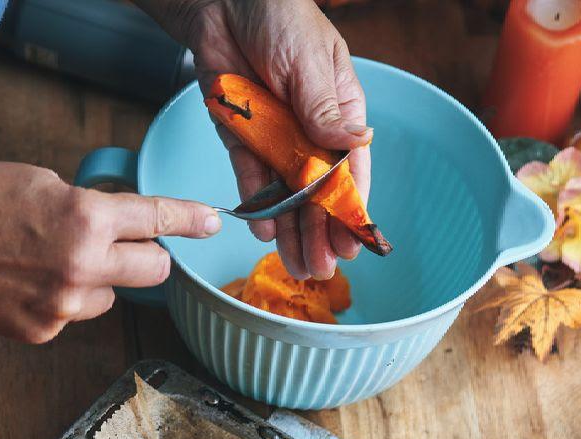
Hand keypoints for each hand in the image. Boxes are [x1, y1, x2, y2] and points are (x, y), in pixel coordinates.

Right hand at [0, 162, 220, 343]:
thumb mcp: (39, 180)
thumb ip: (86, 204)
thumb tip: (112, 222)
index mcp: (86, 219)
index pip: (158, 221)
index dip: (191, 220)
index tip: (214, 222)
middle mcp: (84, 267)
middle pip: (155, 272)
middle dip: (148, 257)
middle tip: (124, 246)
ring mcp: (66, 305)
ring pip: (114, 297)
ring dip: (101, 281)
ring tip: (55, 263)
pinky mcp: (47, 329)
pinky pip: (77, 313)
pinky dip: (65, 299)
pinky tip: (32, 283)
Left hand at [145, 0, 370, 280]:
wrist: (221, 0)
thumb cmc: (277, 14)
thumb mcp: (309, 61)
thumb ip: (325, 109)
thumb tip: (359, 141)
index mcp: (338, 111)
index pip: (350, 169)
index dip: (351, 208)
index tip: (354, 243)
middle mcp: (309, 131)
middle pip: (318, 193)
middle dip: (320, 233)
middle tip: (322, 270)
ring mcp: (275, 138)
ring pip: (286, 196)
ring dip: (291, 232)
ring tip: (297, 267)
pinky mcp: (242, 139)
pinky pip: (250, 179)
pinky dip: (256, 205)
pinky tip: (264, 232)